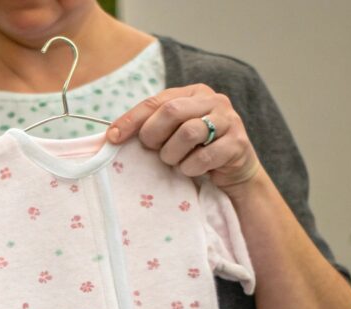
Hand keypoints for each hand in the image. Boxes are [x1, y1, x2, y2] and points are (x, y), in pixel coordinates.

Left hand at [107, 84, 260, 192]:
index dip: (132, 119)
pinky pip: (204, 156)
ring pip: (188, 133)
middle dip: (154, 135)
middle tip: (154, 150)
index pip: (156, 101)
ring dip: (172, 154)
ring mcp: (230, 120)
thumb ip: (150, 127)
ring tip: (174, 161)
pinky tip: (192, 170)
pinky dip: (191, 168)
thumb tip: (112, 134)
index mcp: (193, 93)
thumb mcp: (172, 134)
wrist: (233, 171)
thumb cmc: (195, 151)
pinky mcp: (238, 143)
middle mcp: (213, 100)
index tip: (113, 137)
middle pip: (171, 111)